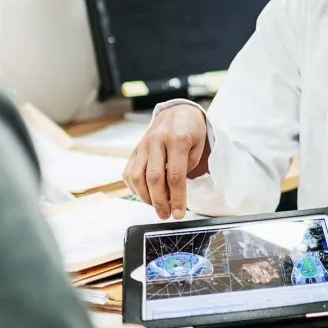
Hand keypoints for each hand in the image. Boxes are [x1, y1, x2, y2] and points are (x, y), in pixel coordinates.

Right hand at [123, 105, 208, 219]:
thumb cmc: (191, 132)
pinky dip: (135, 189)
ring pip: (137, 177)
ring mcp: (142, 145)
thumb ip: (186, 168)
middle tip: (166, 215)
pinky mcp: (134, 150)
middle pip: (154, 178)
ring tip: (157, 207)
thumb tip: (174, 194)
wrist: (177, 112)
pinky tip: (146, 195)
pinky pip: (129, 173)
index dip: (176, 198)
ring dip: (146, 197)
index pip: (175, 175)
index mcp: (177, 140)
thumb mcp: (198, 147)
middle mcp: (156, 141)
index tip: (179, 213)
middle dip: (160, 202)